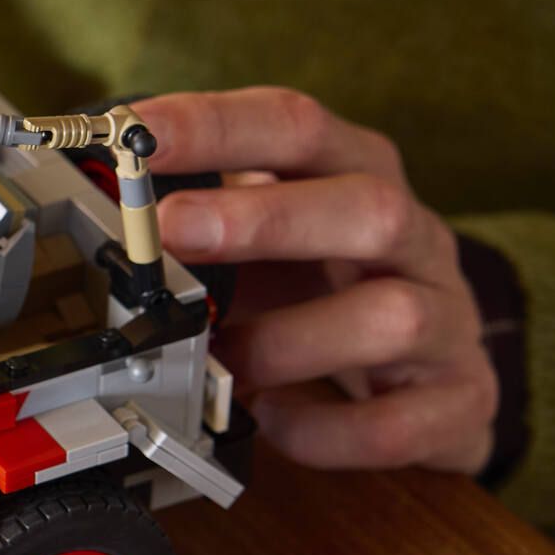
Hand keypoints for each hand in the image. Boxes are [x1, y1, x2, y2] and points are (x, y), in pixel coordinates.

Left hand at [139, 88, 496, 474]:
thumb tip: (96, 213)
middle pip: (368, 206)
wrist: (433, 376)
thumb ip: (198, 222)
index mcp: (355, 178)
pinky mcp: (458, 400)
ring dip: (291, 342)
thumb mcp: (265, 240)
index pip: (296, 129)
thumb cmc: (328, 291)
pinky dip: (326, 429)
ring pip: (395, 317)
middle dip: (264, 217)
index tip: (133, 133)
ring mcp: (446, 320)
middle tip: (173, 228)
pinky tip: (276, 420)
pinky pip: (398, 422)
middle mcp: (412, 240)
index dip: (214, 126)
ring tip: (227, 361)